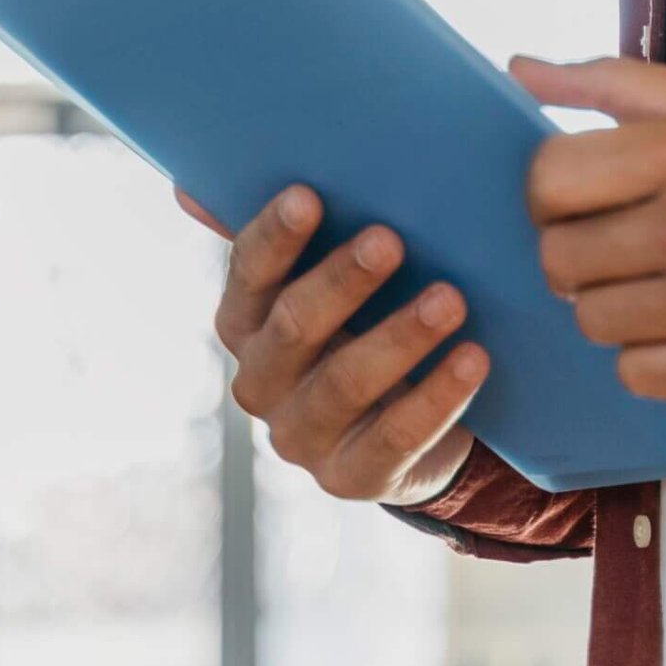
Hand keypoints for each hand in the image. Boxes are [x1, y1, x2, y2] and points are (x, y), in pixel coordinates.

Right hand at [174, 183, 489, 510]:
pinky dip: (437, 395)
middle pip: (294, 326)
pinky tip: (474, 357)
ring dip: (399, 336)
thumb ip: (287, 230)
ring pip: (345, 383)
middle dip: (342, 280)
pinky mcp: (352, 476)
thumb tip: (192, 188)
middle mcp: (262, 381)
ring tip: (451, 298)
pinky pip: (394, 437)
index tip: (310, 195)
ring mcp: (302, 436)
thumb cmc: (367, 314)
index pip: (248, 273)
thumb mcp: (331, 272)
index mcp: (247, 321)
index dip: (276, 236)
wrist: (410, 417)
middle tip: (391, 239)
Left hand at [510, 55, 665, 404]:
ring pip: (591, 320)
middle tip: (630, 243)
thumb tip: (517, 69)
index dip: (552, 192)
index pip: (548, 179)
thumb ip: (613, 82)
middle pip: (559, 257)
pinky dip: (653, 356)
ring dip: (617, 305)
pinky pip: (634, 373)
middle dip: (582, 251)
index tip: (585, 197)